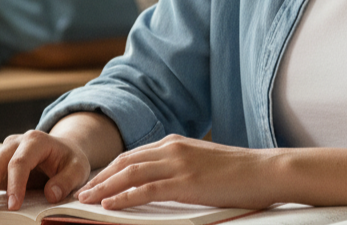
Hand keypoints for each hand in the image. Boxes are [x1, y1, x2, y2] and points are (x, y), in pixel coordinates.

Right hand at [0, 130, 90, 212]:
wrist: (63, 150)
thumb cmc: (69, 159)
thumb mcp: (77, 168)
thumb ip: (66, 180)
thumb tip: (51, 194)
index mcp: (36, 141)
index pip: (21, 161)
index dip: (15, 184)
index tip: (13, 205)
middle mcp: (15, 143)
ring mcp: (3, 152)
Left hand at [77, 135, 277, 209]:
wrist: (266, 170)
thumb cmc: (240, 171)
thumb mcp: (204, 162)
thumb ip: (181, 167)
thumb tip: (162, 181)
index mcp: (176, 143)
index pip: (133, 155)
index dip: (109, 169)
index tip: (93, 182)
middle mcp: (173, 148)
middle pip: (125, 162)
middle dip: (100, 178)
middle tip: (80, 193)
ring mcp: (179, 164)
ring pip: (129, 174)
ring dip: (104, 188)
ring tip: (86, 200)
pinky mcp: (186, 182)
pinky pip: (145, 189)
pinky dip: (123, 197)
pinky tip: (109, 205)